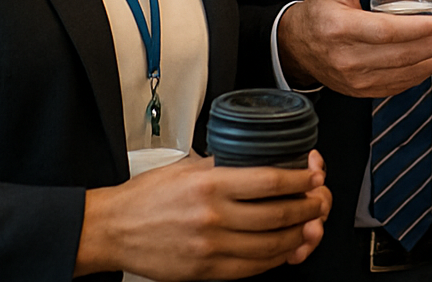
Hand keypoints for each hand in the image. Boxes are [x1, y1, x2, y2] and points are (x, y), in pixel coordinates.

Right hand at [76, 150, 332, 279]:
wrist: (112, 229)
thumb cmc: (146, 197)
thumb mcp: (187, 167)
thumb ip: (226, 164)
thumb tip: (264, 160)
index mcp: (210, 184)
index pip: (271, 181)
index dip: (301, 180)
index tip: (313, 176)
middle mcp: (212, 216)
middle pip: (278, 214)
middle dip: (308, 207)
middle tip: (319, 200)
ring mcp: (210, 247)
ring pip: (270, 244)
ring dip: (298, 234)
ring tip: (309, 224)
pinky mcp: (205, 270)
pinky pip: (251, 268)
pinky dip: (274, 258)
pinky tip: (285, 248)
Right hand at [277, 0, 431, 95]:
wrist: (298, 46)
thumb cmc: (321, 8)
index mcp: (339, 28)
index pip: (384, 32)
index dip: (417, 29)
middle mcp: (346, 58)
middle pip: (400, 55)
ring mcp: (354, 78)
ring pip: (403, 73)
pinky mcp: (362, 90)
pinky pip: (398, 84)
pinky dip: (422, 73)